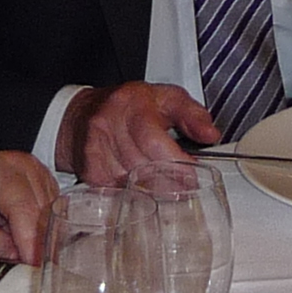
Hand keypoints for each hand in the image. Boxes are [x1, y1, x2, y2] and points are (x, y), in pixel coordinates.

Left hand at [0, 146, 55, 262]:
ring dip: (39, 241)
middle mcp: (26, 168)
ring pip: (53, 218)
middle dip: (36, 246)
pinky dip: (40, 234)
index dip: (31, 242)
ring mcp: (38, 175)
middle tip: (23, 271)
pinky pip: (53, 217)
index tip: (32, 269)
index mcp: (0, 170)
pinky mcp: (45, 187)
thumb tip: (18, 258)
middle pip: (44, 214)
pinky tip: (22, 240)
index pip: (25, 209)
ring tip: (14, 250)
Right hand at [66, 80, 218, 190]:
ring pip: (130, 182)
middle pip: (142, 166)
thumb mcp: (166, 98)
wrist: (81, 113)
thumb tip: (210, 135)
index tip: (193, 177)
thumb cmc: (128, 106)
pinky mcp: (88, 170)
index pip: (153, 140)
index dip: (175, 163)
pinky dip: (133, 194)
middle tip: (186, 188)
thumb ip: (192, 114)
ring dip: (153, 190)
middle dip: (169, 181)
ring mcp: (95, 149)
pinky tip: (143, 189)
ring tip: (167, 188)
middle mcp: (109, 126)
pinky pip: (116, 191)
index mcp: (132, 106)